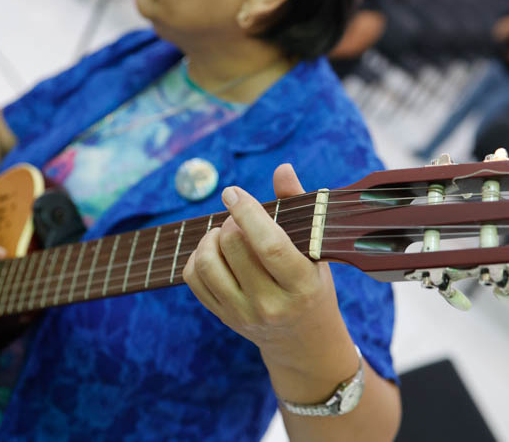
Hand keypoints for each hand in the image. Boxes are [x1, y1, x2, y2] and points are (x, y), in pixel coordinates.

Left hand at [183, 164, 348, 367]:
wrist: (303, 339)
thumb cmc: (311, 283)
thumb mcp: (315, 250)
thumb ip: (299, 207)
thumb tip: (282, 168)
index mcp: (301, 285)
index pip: (269, 246)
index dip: (247, 214)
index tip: (233, 192)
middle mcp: (271, 304)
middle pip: (233, 248)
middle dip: (231, 222)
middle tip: (239, 220)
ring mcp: (243, 314)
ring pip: (207, 263)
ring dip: (210, 238)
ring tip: (225, 234)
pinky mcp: (222, 317)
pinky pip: (193, 279)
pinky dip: (198, 257)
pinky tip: (215, 252)